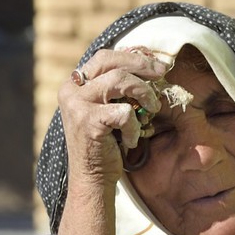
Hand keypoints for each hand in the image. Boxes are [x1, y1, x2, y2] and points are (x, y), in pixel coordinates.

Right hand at [59, 47, 172, 184]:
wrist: (92, 177)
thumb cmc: (107, 143)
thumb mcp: (110, 108)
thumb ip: (118, 88)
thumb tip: (147, 61)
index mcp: (74, 84)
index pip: (104, 57)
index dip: (132, 56)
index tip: (155, 62)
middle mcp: (71, 90)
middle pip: (110, 61)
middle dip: (141, 65)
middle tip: (163, 73)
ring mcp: (77, 104)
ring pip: (120, 80)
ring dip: (144, 93)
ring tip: (152, 108)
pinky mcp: (88, 121)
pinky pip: (124, 112)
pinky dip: (134, 126)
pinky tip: (130, 139)